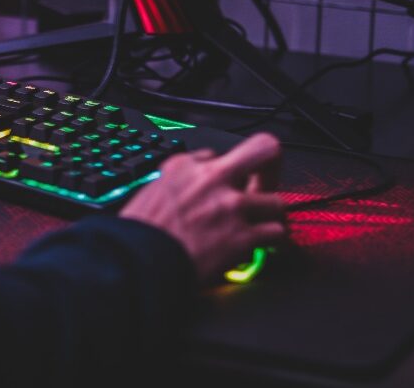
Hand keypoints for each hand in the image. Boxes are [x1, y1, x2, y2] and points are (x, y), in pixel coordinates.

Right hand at [120, 133, 285, 285]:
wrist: (137, 262)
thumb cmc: (138, 233)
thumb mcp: (149, 190)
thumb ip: (176, 179)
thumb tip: (193, 176)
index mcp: (184, 166)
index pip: (216, 156)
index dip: (221, 174)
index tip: (223, 185)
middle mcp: (212, 180)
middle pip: (264, 150)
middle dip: (270, 167)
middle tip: (266, 184)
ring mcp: (230, 207)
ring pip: (276, 201)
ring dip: (270, 216)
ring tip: (262, 225)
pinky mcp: (242, 237)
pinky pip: (276, 233)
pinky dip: (272, 242)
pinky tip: (262, 246)